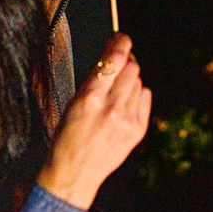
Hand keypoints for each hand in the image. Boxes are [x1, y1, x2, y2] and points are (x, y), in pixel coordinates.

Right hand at [36, 34, 150, 210]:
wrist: (73, 174)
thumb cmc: (66, 138)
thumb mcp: (73, 103)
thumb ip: (95, 80)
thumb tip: (112, 57)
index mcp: (90, 97)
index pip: (114, 58)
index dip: (120, 42)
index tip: (121, 37)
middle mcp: (111, 107)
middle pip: (132, 67)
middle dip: (126, 60)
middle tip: (119, 62)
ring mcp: (127, 120)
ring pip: (139, 82)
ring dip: (130, 79)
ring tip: (117, 90)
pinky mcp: (137, 130)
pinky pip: (146, 97)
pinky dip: (138, 95)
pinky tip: (125, 103)